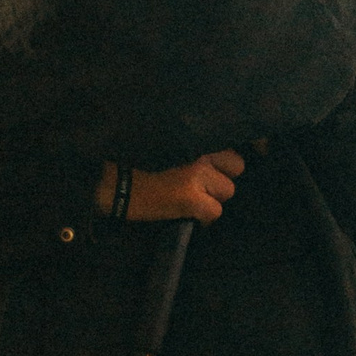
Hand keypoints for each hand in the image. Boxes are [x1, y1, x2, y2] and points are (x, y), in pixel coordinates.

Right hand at [97, 149, 244, 225]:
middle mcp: (200, 152)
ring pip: (227, 191)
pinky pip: (214, 212)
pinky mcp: (191, 198)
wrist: (119, 185)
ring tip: (191, 199)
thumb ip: (198, 151)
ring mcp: (197, 174)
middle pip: (237, 167)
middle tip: (202, 186)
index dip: (226, 162)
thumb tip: (224, 162)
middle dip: (222, 178)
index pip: (233, 146)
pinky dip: (202, 217)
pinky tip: (186, 213)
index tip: (216, 169)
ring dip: (212, 199)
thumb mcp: (173, 148)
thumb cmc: (142, 167)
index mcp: (196, 138)